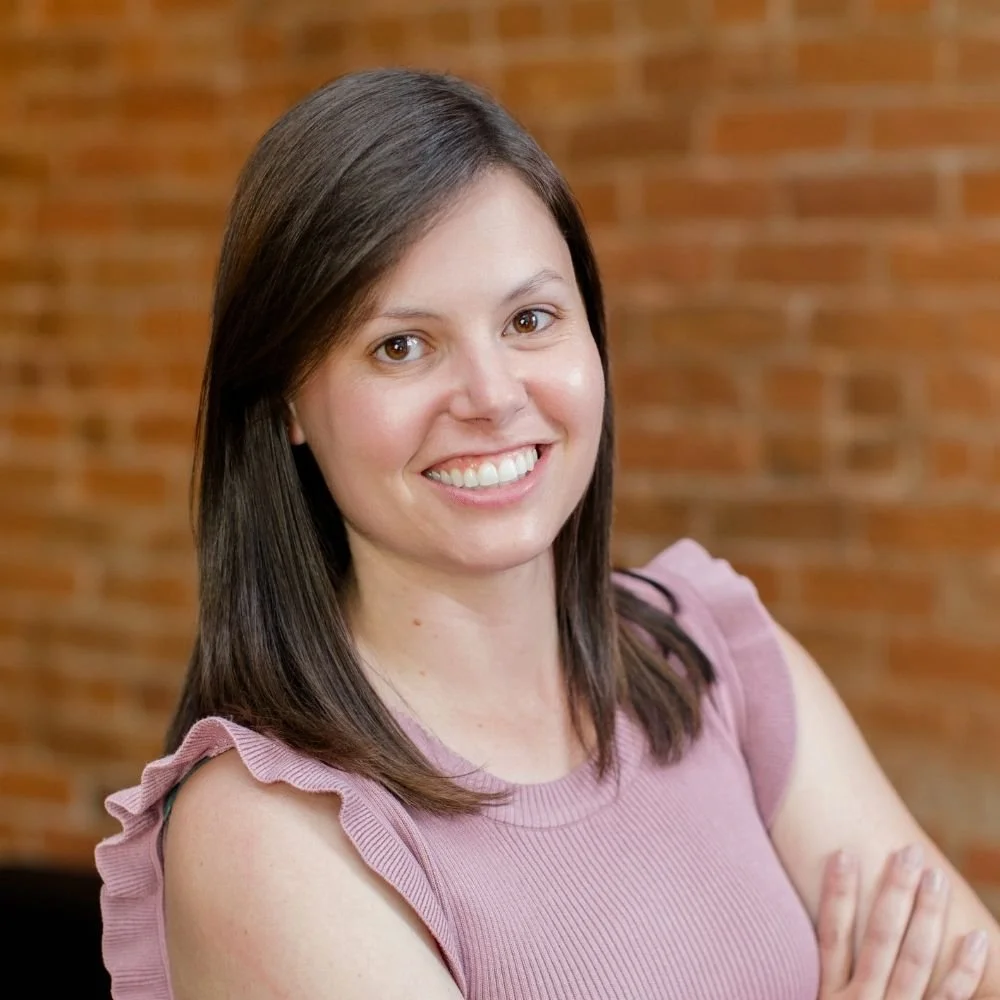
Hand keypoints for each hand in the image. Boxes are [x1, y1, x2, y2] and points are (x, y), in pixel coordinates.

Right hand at [817, 845, 988, 998]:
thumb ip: (831, 977)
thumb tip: (799, 930)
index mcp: (830, 996)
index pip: (832, 936)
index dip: (837, 894)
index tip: (844, 854)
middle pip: (879, 939)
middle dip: (895, 893)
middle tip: (910, 854)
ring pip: (914, 960)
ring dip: (927, 915)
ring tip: (936, 878)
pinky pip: (949, 998)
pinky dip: (966, 969)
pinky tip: (977, 938)